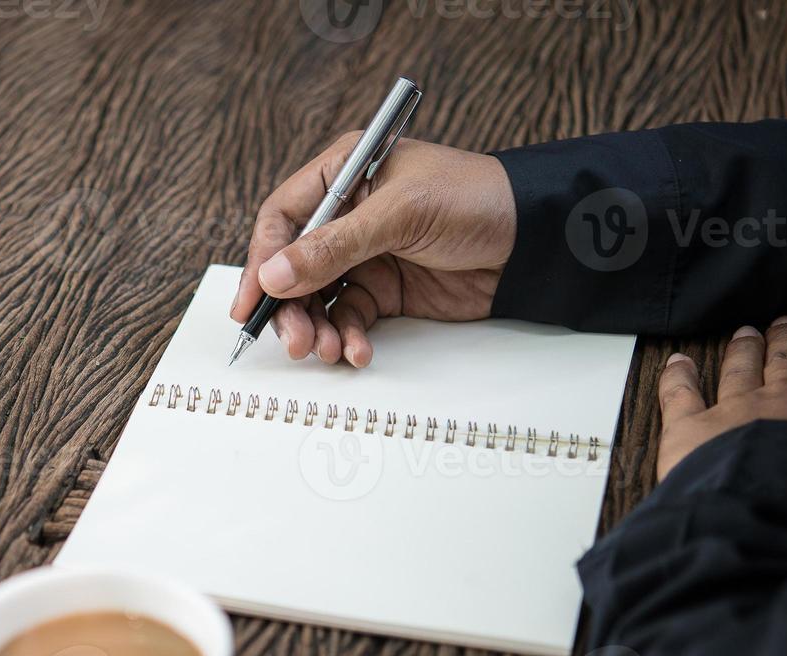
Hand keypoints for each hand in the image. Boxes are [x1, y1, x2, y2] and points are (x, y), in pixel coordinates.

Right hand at [231, 136, 515, 366]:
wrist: (536, 238)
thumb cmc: (476, 200)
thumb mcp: (400, 216)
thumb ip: (334, 247)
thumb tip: (273, 276)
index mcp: (344, 173)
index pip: (283, 218)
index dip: (261, 260)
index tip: (251, 302)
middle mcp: (348, 214)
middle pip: (293, 266)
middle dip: (289, 306)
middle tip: (294, 340)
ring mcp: (366, 254)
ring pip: (317, 298)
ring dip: (315, 327)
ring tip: (325, 350)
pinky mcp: (387, 289)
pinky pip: (349, 317)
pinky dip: (348, 337)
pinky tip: (358, 350)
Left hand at [657, 316, 786, 480]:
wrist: (771, 509)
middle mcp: (783, 400)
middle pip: (786, 360)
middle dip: (786, 341)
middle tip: (783, 326)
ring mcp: (735, 409)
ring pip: (739, 370)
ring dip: (742, 350)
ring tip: (743, 336)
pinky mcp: (691, 428)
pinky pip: (681, 394)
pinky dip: (677, 376)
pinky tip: (677, 363)